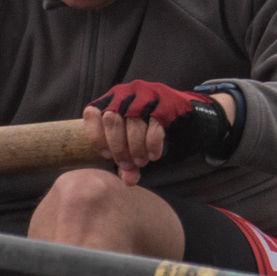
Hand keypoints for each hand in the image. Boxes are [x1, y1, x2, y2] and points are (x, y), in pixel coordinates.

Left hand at [81, 80, 226, 184]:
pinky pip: (154, 124)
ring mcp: (145, 95)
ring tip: (141, 162)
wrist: (183, 115)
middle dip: (119, 147)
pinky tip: (154, 155)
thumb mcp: (133, 143)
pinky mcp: (165, 102)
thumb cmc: (149, 129)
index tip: (106, 155)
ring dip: (136, 147)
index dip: (96, 136)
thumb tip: (128, 181)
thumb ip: (127, 160)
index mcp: (111, 100)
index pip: (92, 113)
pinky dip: (152, 143)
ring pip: (133, 122)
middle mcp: (125, 93)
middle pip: (112, 120)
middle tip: (127, 165)